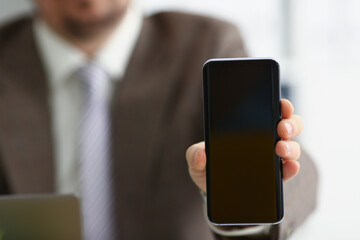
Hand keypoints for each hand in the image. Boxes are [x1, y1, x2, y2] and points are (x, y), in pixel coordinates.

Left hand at [186, 99, 303, 192]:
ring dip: (291, 146)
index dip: (281, 105)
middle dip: (291, 124)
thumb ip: (194, 154)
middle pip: (289, 126)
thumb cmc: (207, 168)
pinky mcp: (275, 177)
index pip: (271, 111)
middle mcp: (266, 140)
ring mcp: (273, 158)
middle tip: (282, 128)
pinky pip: (289, 170)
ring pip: (292, 146)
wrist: (213, 191)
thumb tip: (200, 155)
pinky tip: (289, 166)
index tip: (282, 104)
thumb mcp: (197, 158)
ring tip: (280, 149)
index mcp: (250, 128)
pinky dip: (292, 167)